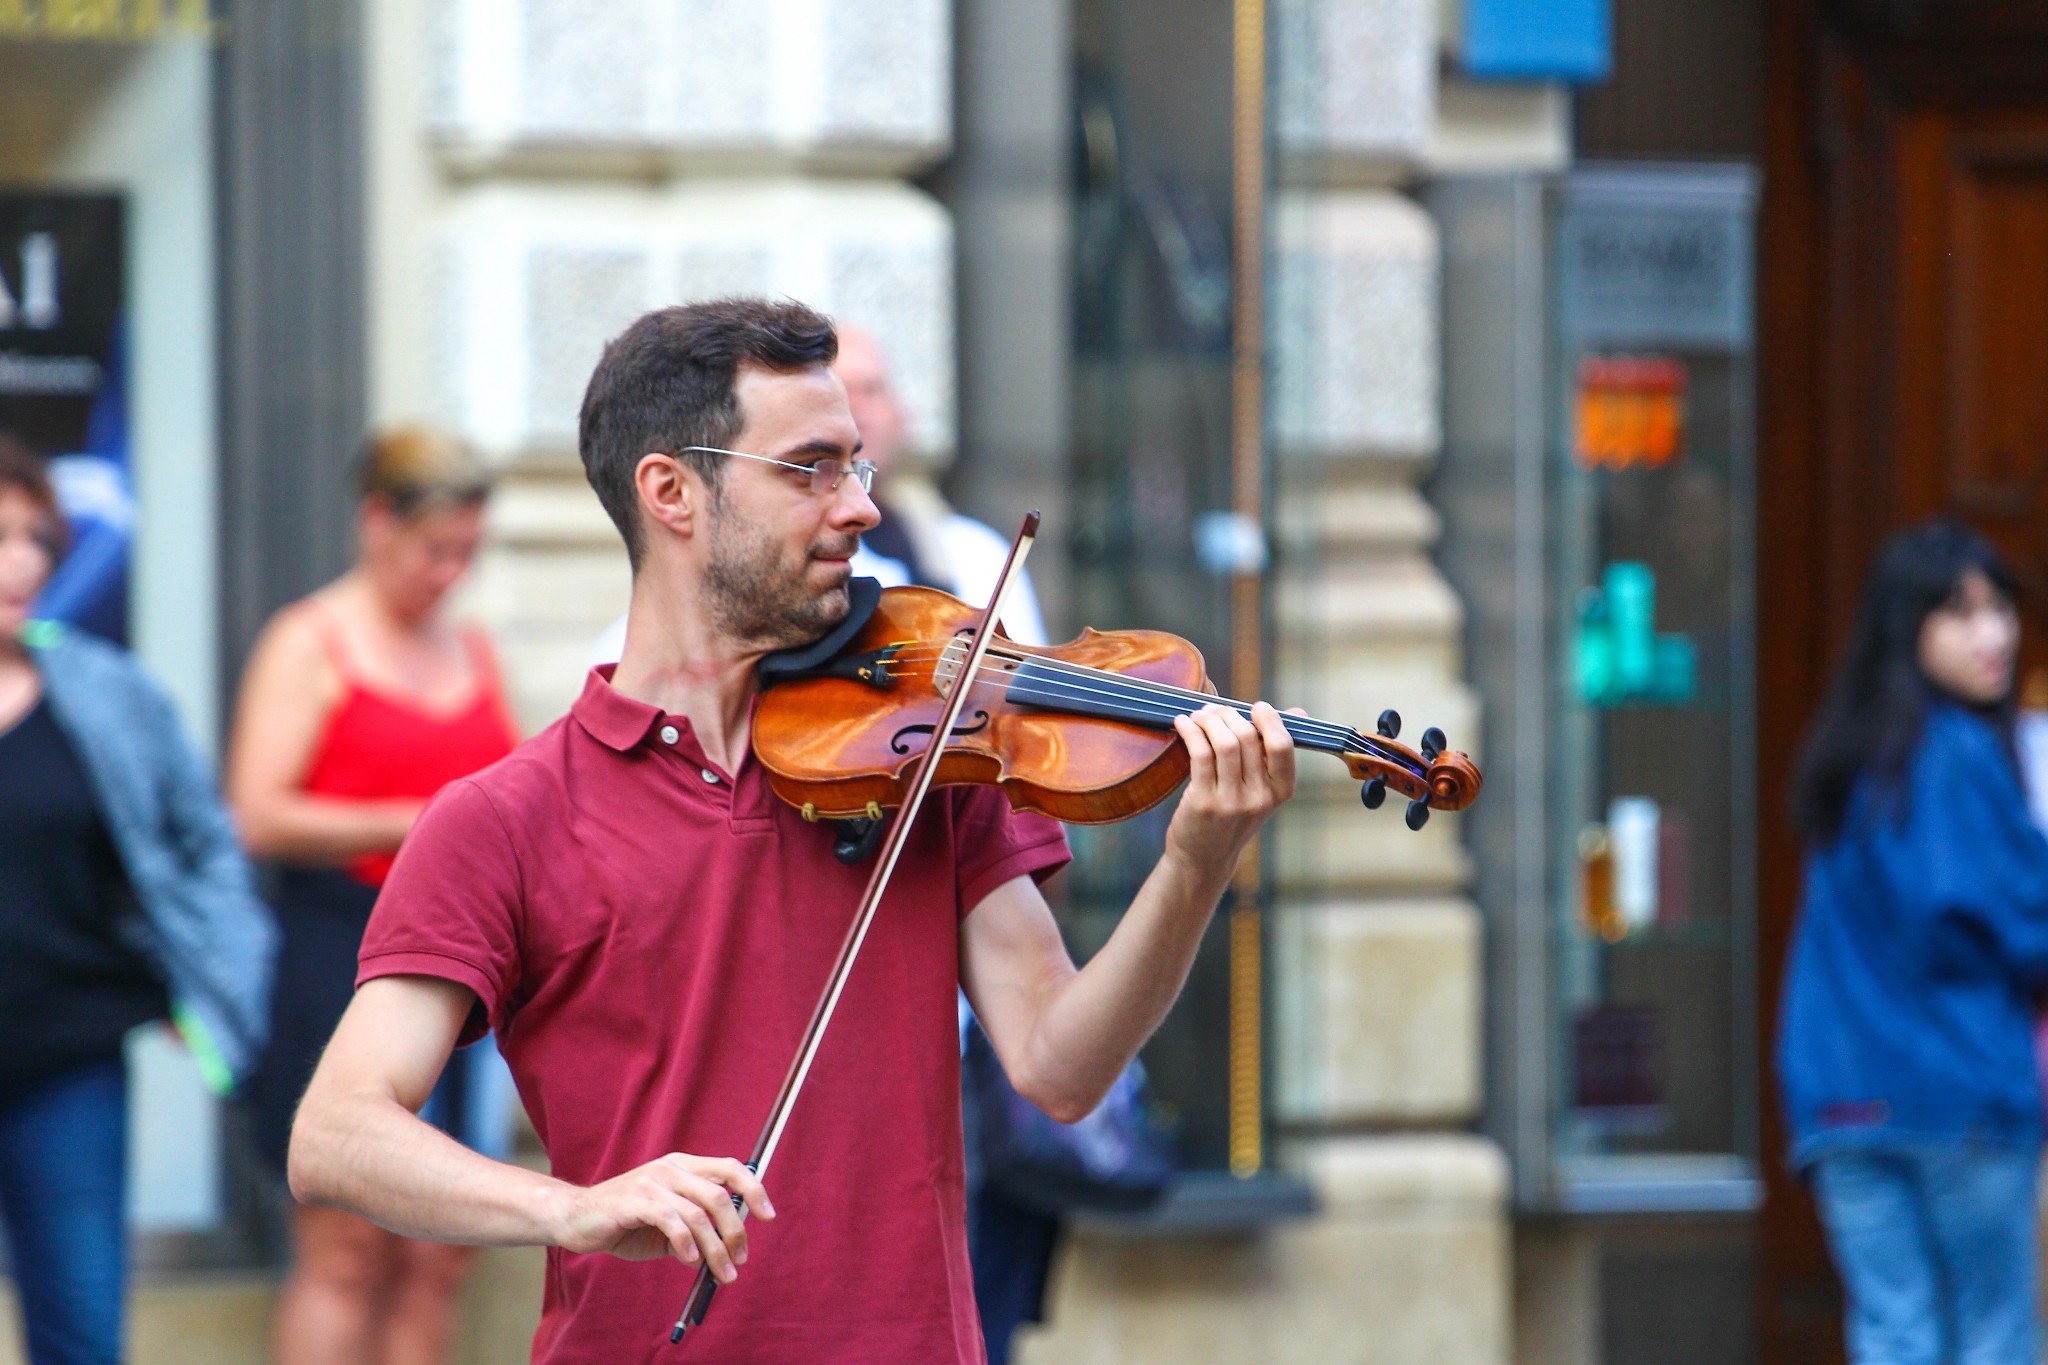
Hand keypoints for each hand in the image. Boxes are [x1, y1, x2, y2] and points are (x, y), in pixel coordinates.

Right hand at [553, 1154, 773, 1282]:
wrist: (577, 1218)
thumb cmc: (627, 1222)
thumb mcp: (670, 1224)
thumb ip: (698, 1229)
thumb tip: (730, 1250)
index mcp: (684, 1167)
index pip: (731, 1168)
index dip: (754, 1190)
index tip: (768, 1217)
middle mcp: (672, 1169)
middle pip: (720, 1195)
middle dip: (736, 1232)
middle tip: (740, 1261)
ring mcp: (652, 1182)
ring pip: (699, 1213)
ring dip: (716, 1249)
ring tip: (722, 1274)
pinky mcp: (634, 1200)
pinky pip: (671, 1220)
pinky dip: (686, 1243)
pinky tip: (690, 1261)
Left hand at [1164, 702, 1297, 874]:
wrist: (1205, 857)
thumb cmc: (1232, 815)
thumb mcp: (1261, 789)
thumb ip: (1274, 752)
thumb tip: (1297, 713)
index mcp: (1280, 791)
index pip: (1283, 746)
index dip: (1270, 720)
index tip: (1256, 707)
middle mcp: (1260, 798)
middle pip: (1248, 738)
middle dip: (1228, 715)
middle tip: (1213, 710)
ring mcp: (1232, 802)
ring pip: (1224, 743)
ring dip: (1208, 720)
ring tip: (1197, 716)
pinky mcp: (1204, 803)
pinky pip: (1200, 754)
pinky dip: (1190, 732)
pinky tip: (1183, 724)